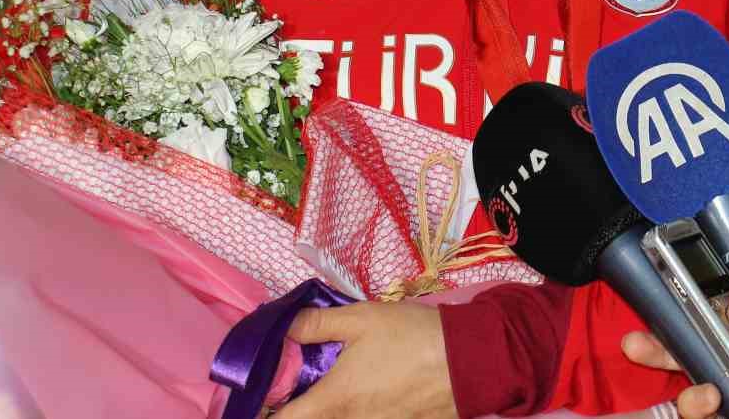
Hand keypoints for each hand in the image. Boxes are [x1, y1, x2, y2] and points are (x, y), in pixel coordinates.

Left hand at [278, 301, 456, 418]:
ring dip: (329, 410)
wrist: (469, 361)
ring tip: (337, 384)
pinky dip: (357, 412)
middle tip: (296, 386)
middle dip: (299, 409)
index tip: (259, 398)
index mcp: (334, 400)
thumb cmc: (410, 337)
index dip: (264, 413)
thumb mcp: (360, 318)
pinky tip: (367, 391)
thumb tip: (281, 327)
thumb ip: (316, 324)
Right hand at [621, 291, 728, 418]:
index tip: (652, 317)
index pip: (720, 325)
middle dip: (664, 357)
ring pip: (710, 403)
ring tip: (698, 396)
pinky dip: (712, 417)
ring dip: (689, 398)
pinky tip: (704, 412)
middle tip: (639, 350)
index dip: (681, 322)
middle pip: (701, 365)